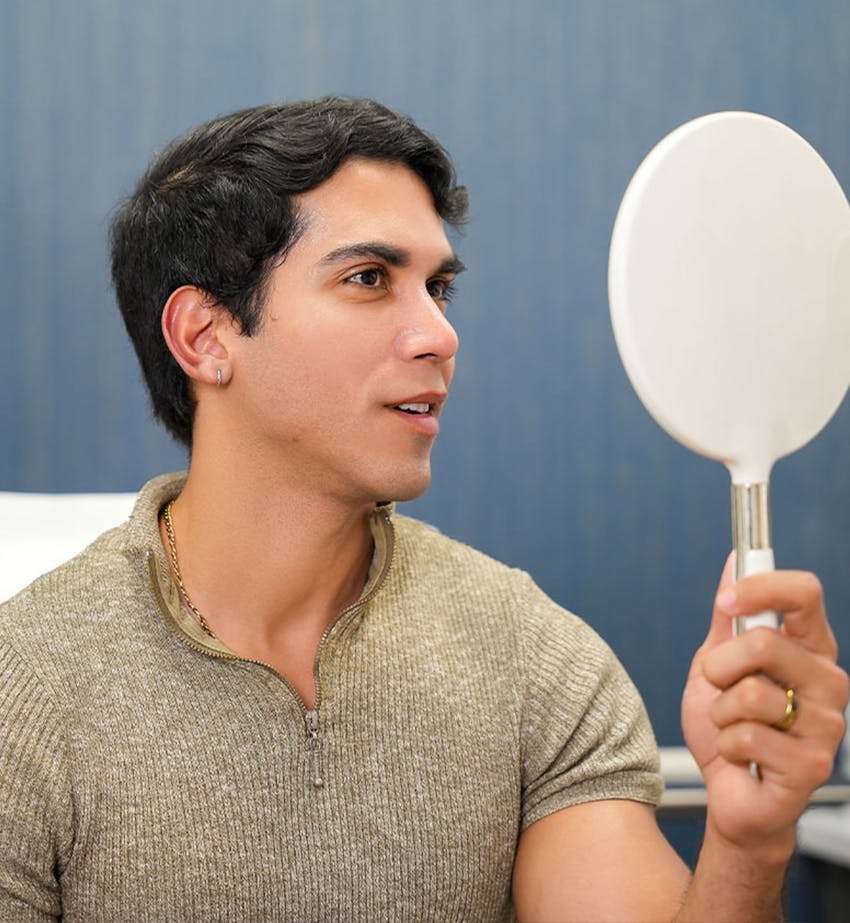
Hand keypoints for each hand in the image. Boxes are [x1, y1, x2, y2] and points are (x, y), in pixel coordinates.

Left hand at [681, 555, 848, 857]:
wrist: (728, 793)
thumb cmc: (728, 725)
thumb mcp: (717, 660)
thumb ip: (728, 615)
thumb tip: (735, 557)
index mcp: (809, 649)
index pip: (806, 595)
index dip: (763, 586)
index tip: (726, 599)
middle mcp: (827, 682)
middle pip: (766, 642)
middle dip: (720, 666)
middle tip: (719, 686)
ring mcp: (826, 726)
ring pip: (750, 693)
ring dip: (720, 712)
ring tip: (733, 727)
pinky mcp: (811, 766)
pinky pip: (746, 737)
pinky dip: (726, 745)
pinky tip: (741, 756)